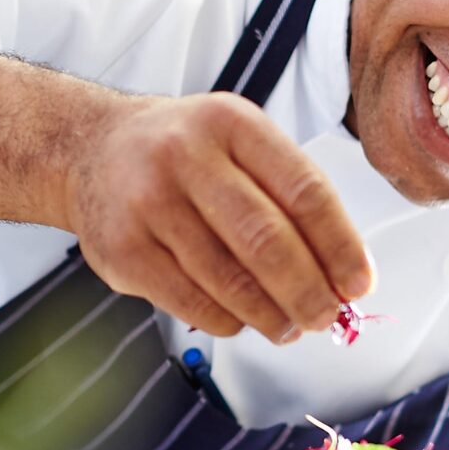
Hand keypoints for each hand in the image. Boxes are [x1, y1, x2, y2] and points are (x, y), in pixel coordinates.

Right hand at [61, 92, 374, 342]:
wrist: (91, 151)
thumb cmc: (184, 153)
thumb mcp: (239, 143)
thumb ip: (289, 195)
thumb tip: (342, 274)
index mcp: (231, 123)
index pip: (303, 191)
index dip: (339, 246)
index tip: (357, 284)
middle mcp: (185, 156)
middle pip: (266, 240)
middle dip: (308, 291)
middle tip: (326, 317)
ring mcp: (147, 203)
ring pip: (229, 280)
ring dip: (270, 316)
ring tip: (288, 327)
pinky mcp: (122, 250)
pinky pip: (191, 303)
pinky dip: (227, 321)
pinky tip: (241, 320)